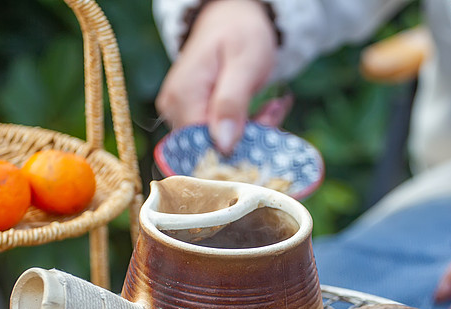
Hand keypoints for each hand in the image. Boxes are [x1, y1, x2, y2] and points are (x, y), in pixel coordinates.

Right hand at [156, 0, 278, 152]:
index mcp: (182, 96)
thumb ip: (232, 103)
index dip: (237, 146)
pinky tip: (263, 111)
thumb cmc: (239, 34)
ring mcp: (180, 115)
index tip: (268, 125)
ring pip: (219, 145)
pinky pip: (220, 136)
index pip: (204, 145)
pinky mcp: (190, 117)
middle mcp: (174, 110)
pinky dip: (246, 129)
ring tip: (273, 107)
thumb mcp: (244, 63)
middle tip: (276, 111)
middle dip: (249, 139)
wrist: (230, 19)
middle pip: (211, 147)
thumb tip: (224, 145)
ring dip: (251, 133)